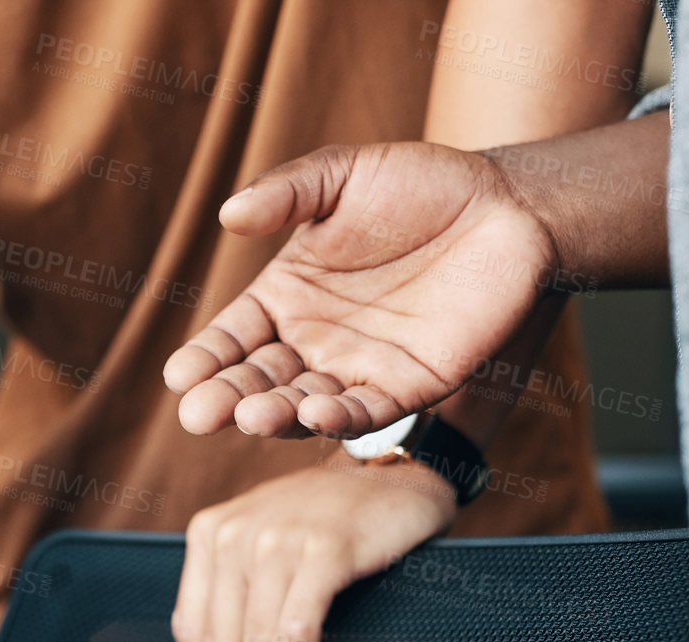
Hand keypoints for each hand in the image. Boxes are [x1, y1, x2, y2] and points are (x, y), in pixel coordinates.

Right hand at [164, 142, 558, 438]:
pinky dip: (340, 419)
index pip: (233, 337)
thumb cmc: (424, 185)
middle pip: (258, 380)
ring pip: (303, 403)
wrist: (509, 206)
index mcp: (287, 296)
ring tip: (250, 417)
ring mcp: (358, 368)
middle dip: (226, 399)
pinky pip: (367, 411)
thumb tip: (228, 214)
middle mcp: (314, 340)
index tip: (180, 377)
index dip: (206, 358)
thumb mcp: (344, 175)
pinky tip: (315, 415)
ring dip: (275, 415)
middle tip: (198, 416)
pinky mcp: (409, 386)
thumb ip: (287, 193)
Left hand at [175, 456, 454, 641]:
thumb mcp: (266, 547)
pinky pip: (298, 625)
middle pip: (220, 640)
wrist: (393, 475)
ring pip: (255, 640)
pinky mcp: (323, 549)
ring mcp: (279, 539)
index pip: (192, 626)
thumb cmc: (329, 522)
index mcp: (210, 536)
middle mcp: (235, 534)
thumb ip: (237, 595)